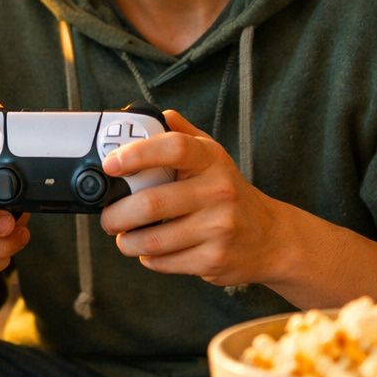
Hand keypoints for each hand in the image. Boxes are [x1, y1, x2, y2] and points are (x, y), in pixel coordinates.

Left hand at [101, 109, 292, 287]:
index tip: (110, 165)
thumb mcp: (211, 156)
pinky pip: (164, 262)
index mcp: (211, 160)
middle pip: (151, 203)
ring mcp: (219, 228)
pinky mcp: (215, 260)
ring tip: (124, 237)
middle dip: (116, 215)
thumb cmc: (228, 192)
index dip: (137, 154)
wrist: (269, 237)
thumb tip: (148, 115)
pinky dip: (148, 258)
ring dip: (128, 242)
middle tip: (108, 218)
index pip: (173, 148)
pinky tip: (150, 251)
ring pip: (153, 240)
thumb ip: (180, 134)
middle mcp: (218, 192)